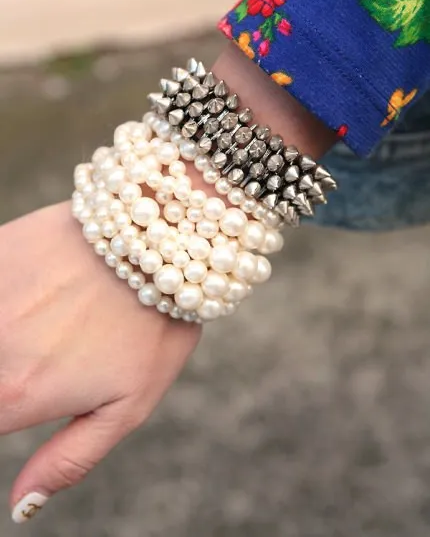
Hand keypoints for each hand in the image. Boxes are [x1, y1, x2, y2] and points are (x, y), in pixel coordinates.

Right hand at [0, 202, 200, 521]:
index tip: (25, 393)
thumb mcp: (128, 405)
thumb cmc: (152, 324)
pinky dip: (7, 304)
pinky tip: (37, 296)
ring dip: (9, 337)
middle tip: (46, 357)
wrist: (160, 236)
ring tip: (49, 327)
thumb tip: (20, 506)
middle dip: (7, 376)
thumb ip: (68, 460)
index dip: (2, 411)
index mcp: (15, 394)